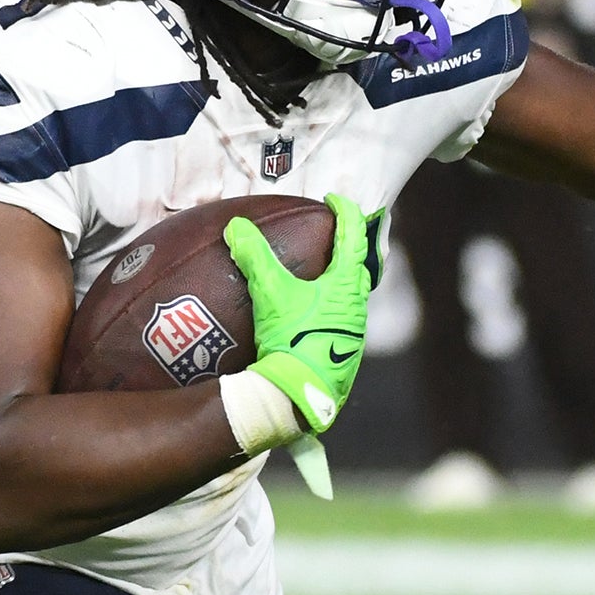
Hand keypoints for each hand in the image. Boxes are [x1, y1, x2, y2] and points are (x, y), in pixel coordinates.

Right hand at [225, 192, 373, 434]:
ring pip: (350, 297)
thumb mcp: (270, 294)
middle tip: (328, 238)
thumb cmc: (293, 340)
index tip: (333, 200)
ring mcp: (353, 333)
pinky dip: (327, 310)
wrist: (300, 394)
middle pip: (357, 268)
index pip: (353, 236)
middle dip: (345, 249)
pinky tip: (308, 318)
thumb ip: (254, 257)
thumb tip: (236, 227)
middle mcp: (357, 307)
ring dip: (337, 283)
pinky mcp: (343, 354)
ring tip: (316, 278)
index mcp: (347, 285)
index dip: (344, 212)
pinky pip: (339, 322)